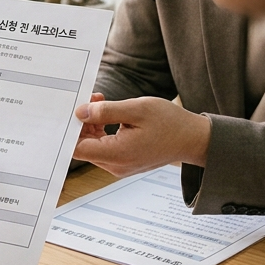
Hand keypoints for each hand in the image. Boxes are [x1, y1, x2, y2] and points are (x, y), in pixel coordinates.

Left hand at [72, 96, 211, 177]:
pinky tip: (110, 114)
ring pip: (93, 146)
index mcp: (117, 154)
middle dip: (82, 122)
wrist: (194, 139)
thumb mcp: (137, 109)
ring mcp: (120, 165)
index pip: (76, 148)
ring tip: (102, 102)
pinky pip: (104, 147)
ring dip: (92, 124)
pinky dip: (102, 130)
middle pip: (83, 146)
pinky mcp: (124, 161)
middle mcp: (115, 165)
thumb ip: (106, 111)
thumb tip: (80, 113)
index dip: (71, 128)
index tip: (75, 109)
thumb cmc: (171, 124)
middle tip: (93, 99)